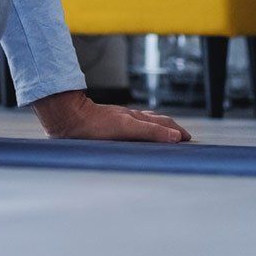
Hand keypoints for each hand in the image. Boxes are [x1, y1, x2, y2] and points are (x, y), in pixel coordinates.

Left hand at [33, 89, 190, 142]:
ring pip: (144, 121)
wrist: (67, 116)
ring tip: (165, 132)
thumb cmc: (93, 124)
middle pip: (156, 121)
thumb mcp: (126, 128)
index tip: (188, 139)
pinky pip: (131, 124)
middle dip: (171, 128)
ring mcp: (118, 119)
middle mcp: (129, 117)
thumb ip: (150, 132)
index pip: (163, 124)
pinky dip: (142, 127)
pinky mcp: (107, 123)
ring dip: (158, 127)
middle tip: (183, 137)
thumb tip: (175, 137)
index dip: (177, 132)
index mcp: (136, 119)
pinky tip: (134, 131)